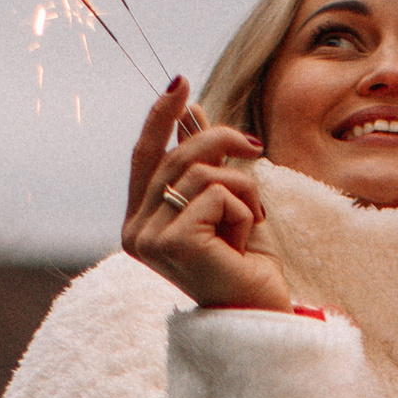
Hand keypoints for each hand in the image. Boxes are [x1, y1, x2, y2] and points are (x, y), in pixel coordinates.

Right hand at [121, 80, 292, 311]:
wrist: (261, 314)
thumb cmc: (246, 266)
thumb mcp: (225, 203)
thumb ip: (205, 163)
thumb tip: (193, 109)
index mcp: (141, 223)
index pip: (144, 156)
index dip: (160, 117)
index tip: (181, 82)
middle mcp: (136, 233)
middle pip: (176, 157)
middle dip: (221, 141)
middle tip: (256, 145)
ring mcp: (150, 240)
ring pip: (201, 173)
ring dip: (242, 189)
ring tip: (254, 220)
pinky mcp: (174, 243)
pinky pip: (216, 194)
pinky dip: (244, 210)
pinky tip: (246, 240)